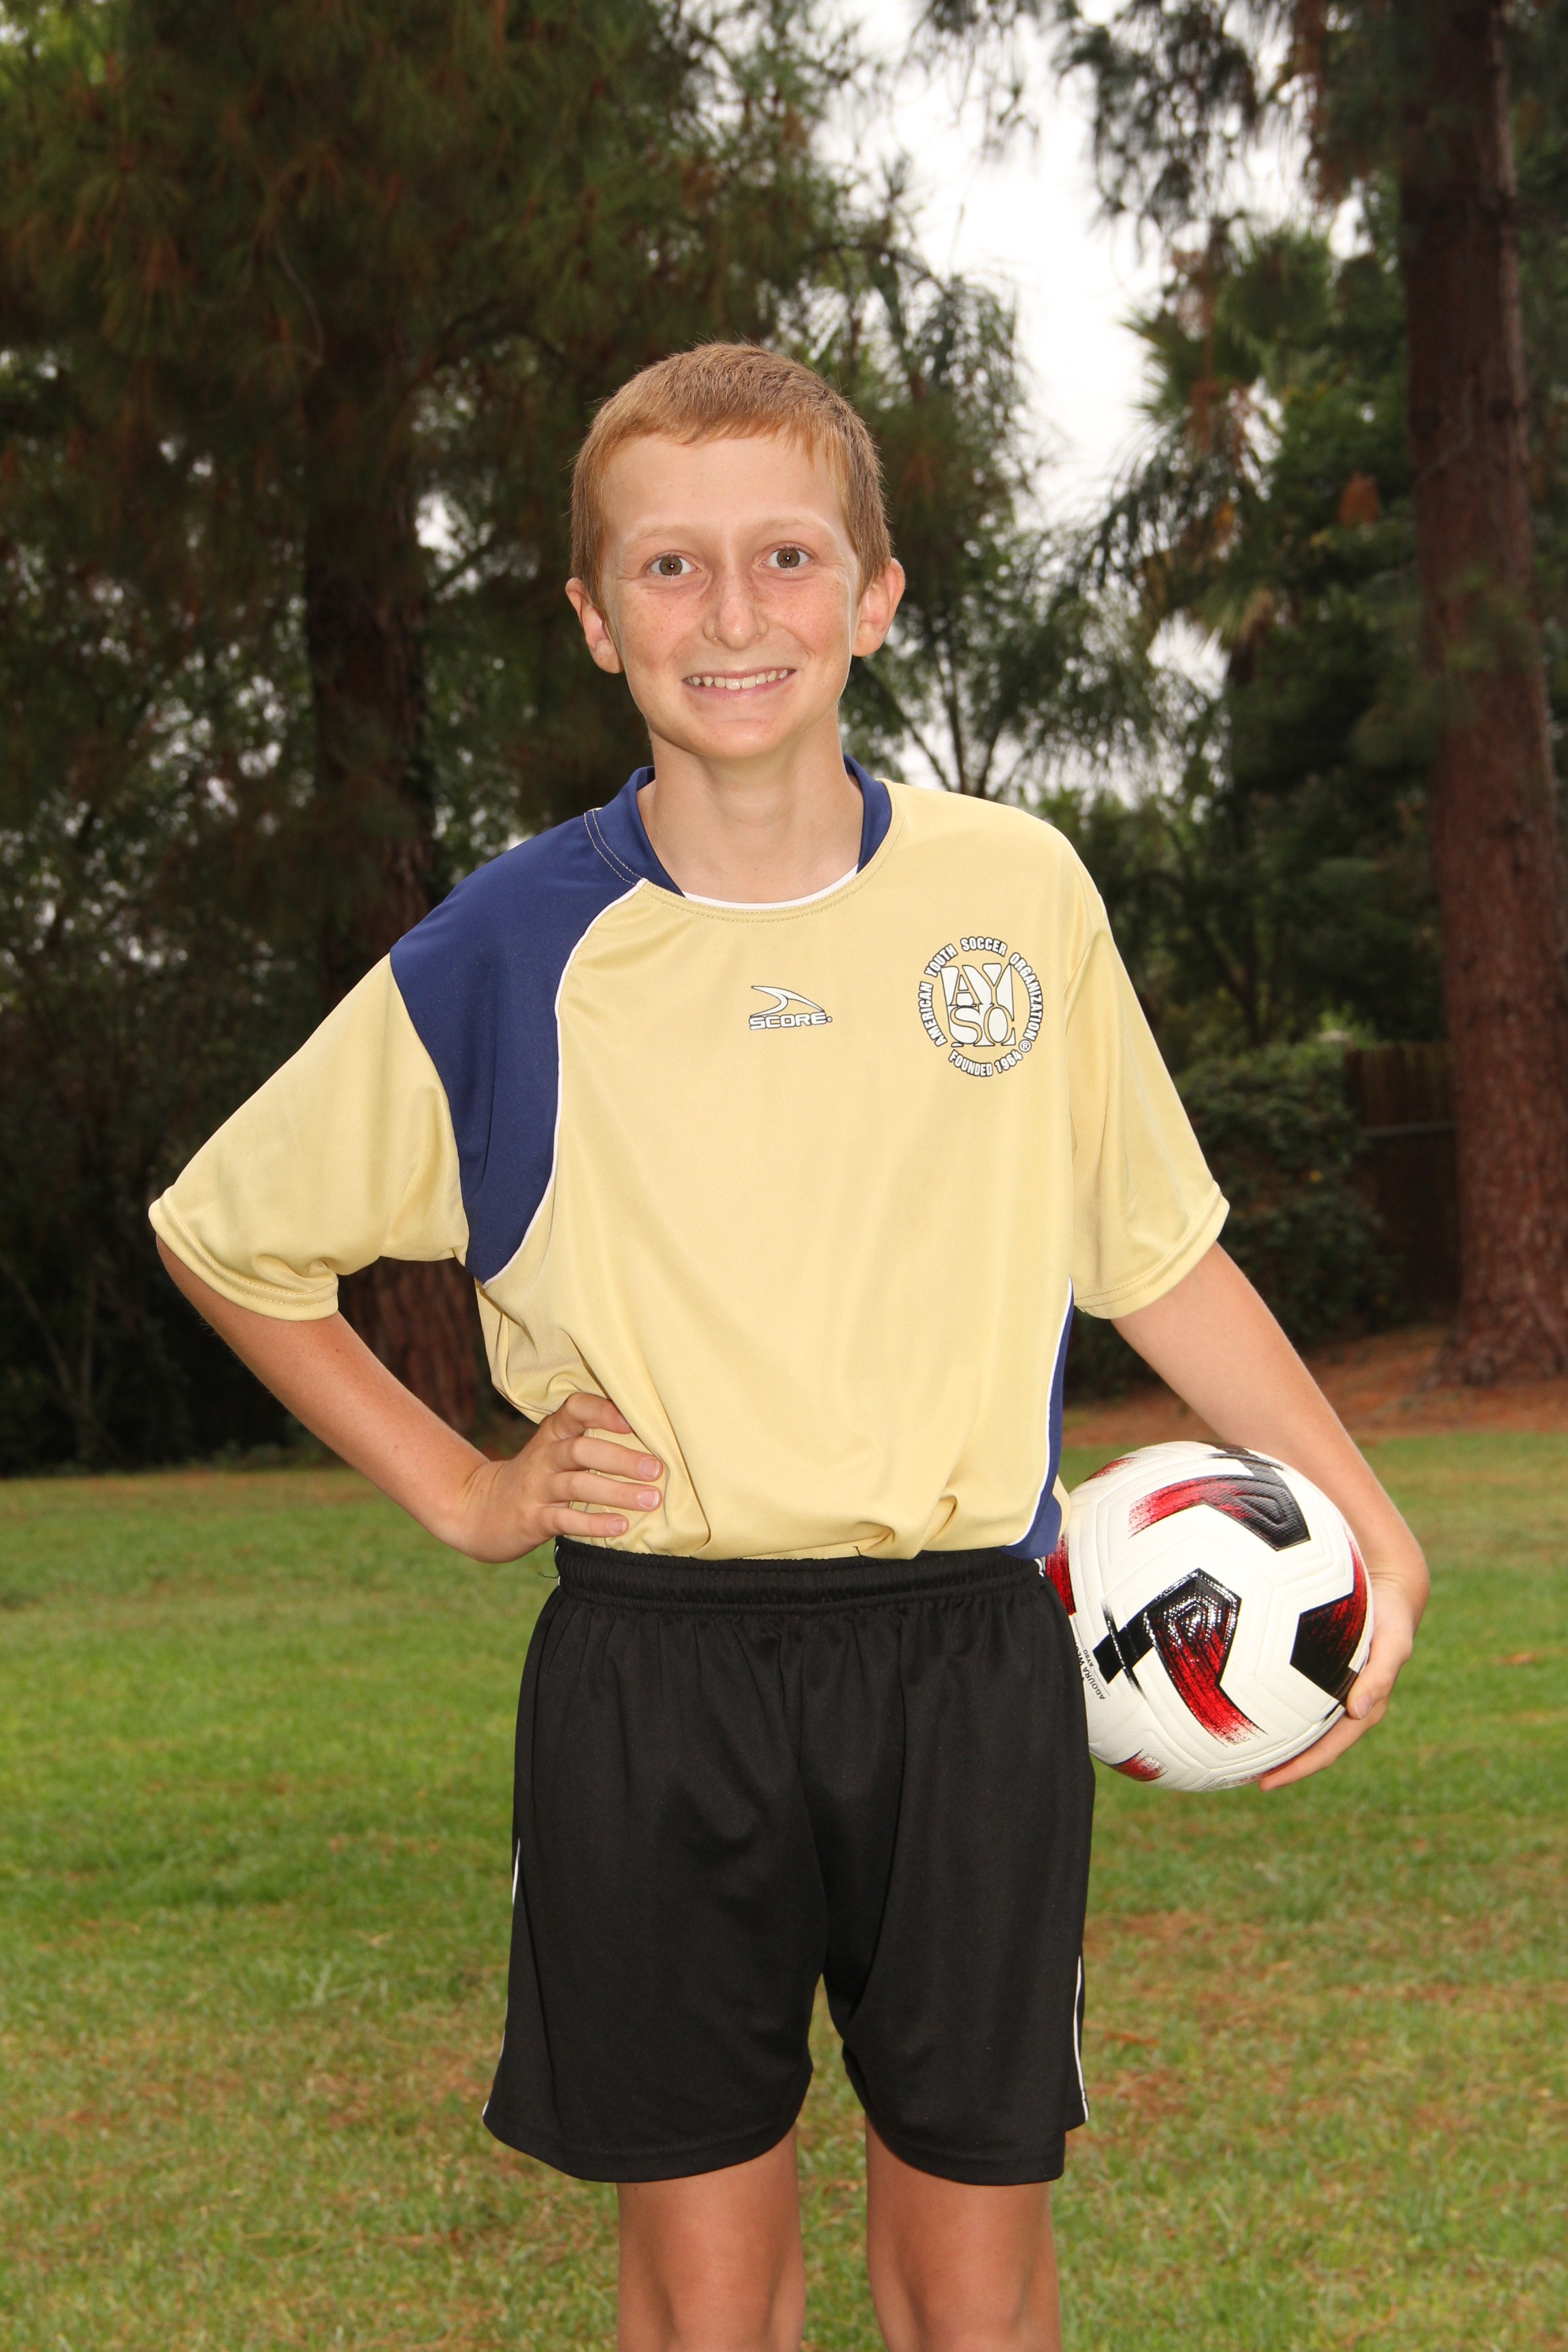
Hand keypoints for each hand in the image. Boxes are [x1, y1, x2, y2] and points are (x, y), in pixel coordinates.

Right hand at [447, 1391, 663, 1561]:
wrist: (480, 1509)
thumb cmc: (537, 1477)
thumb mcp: (555, 1451)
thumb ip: (591, 1440)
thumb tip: (653, 1440)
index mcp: (554, 1433)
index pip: (575, 1408)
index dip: (604, 1411)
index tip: (634, 1422)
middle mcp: (545, 1456)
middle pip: (581, 1450)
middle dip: (621, 1458)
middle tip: (657, 1468)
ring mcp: (537, 1488)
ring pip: (577, 1485)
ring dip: (616, 1492)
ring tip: (650, 1500)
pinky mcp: (533, 1519)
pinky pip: (565, 1520)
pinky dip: (594, 1523)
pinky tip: (620, 1525)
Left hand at [1257, 1536, 1426, 1790]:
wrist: (1389, 1588)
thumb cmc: (1391, 1617)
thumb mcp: (1394, 1644)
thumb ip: (1381, 1675)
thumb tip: (1359, 1711)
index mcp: (1361, 1709)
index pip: (1327, 1749)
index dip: (1298, 1769)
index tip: (1267, 1783)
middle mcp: (1343, 1705)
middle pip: (1308, 1744)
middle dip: (1279, 1764)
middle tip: (1239, 1777)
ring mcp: (1331, 1689)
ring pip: (1298, 1722)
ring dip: (1273, 1738)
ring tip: (1234, 1748)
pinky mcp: (1319, 1670)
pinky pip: (1291, 1691)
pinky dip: (1270, 1701)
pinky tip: (1239, 1694)